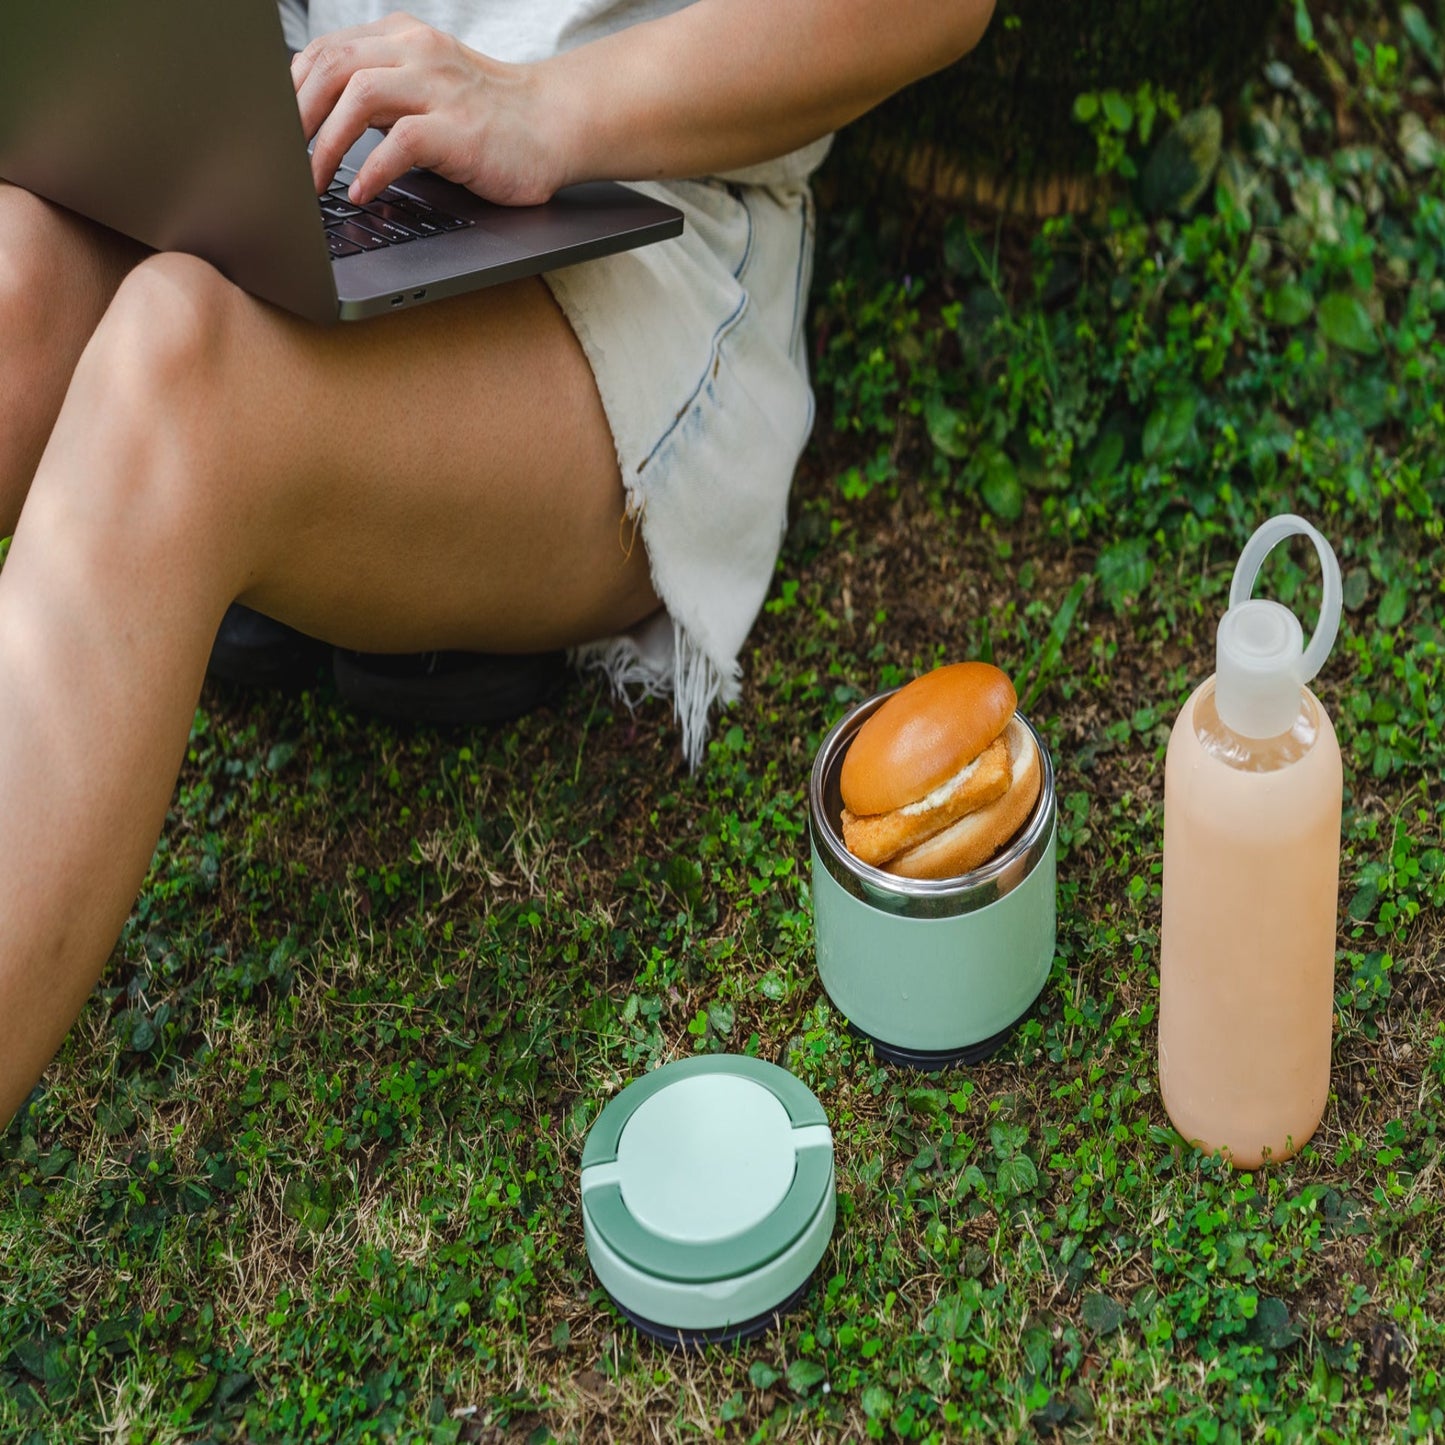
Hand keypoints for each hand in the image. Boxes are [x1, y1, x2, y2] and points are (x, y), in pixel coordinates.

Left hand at [292, 13, 566, 205]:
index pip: (327, 51)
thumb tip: (323, 121)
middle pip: (332, 65)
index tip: (275, 130)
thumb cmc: (491, 118)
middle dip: (295, 115)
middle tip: (280, 160)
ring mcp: (440, 88)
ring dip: (324, 144)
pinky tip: (360, 191)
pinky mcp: (460, 129)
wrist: (556, 126)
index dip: (290, 90)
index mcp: (404, 39)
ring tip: (312, 183)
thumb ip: (383, 95)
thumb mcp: (428, 90)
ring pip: (358, 96)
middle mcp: (418, 53)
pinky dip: (372, 169)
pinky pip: (401, 141)